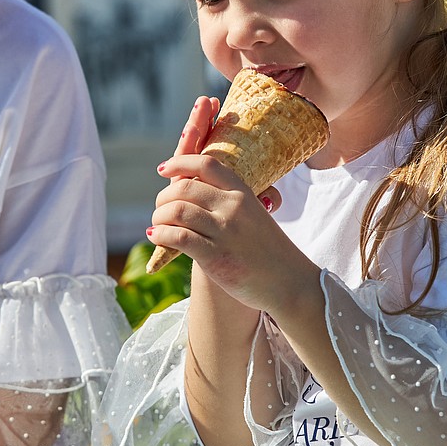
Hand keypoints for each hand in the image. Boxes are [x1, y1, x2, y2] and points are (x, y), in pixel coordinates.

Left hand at [150, 146, 295, 316]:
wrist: (289, 283)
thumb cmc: (266, 250)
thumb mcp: (253, 215)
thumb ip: (227, 201)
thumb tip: (190, 189)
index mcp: (243, 193)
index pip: (206, 164)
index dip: (179, 163)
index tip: (163, 169)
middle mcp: (233, 207)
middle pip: (184, 187)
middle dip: (163, 198)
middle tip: (160, 210)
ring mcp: (225, 232)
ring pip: (176, 211)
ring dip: (159, 217)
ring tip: (157, 226)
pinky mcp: (216, 257)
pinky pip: (178, 237)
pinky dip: (161, 235)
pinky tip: (158, 238)